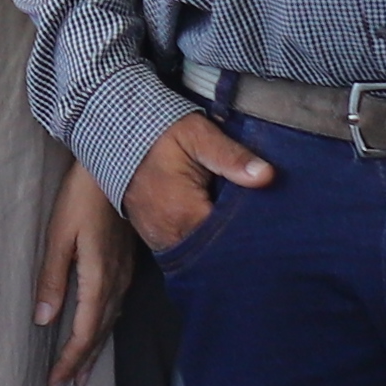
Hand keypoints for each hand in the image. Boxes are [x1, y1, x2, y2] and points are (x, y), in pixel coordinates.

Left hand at [33, 156, 133, 385]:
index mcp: (99, 279)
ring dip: (94, 349)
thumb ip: (52, 278)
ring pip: (111, 323)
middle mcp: (117, 283)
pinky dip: (105, 328)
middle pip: (99, 333)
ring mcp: (125, 274)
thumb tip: (44, 319)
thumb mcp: (59, 235)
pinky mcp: (126, 265)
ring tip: (82, 372)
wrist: (119, 165)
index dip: (70, 359)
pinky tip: (100, 331)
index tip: (56, 382)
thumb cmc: (82, 196)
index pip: (84, 332)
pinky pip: (117, 308)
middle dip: (81, 361)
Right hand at [120, 111, 275, 255]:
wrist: (116, 132)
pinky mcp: (154, 236)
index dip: (252, 230)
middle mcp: (170, 234)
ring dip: (218, 242)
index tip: (268, 220)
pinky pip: (184, 248)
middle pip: (215, 251)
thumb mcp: (198, 135)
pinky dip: (201, 240)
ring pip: (199, 253)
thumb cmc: (159, 131)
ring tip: (238, 225)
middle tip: (259, 224)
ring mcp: (158, 238)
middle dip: (237, 240)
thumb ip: (232, 157)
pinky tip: (215, 225)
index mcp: (185, 213)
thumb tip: (267, 176)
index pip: (230, 238)